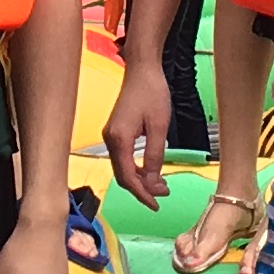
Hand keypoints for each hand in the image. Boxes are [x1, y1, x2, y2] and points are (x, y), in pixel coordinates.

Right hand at [100, 62, 174, 208]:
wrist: (142, 69)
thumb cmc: (152, 92)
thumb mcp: (159, 126)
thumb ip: (155, 155)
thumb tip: (153, 181)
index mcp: (118, 139)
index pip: (127, 177)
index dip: (141, 194)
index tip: (155, 205)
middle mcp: (110, 139)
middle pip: (123, 175)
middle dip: (142, 188)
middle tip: (163, 195)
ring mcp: (111, 135)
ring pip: (123, 167)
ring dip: (141, 179)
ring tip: (161, 185)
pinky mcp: (116, 132)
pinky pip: (124, 158)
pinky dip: (137, 168)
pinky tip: (151, 171)